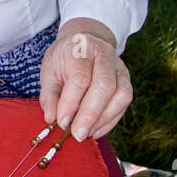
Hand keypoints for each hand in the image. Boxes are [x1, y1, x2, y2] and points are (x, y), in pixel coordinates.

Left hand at [39, 18, 132, 141]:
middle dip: (90, 115)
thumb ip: (49, 95)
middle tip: (77, 134)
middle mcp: (104, 55)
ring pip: (121, 95)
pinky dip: (110, 120)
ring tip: (86, 132)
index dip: (71, 103)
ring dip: (103, 119)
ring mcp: (119, 67)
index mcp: (81, 48)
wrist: (84, 42)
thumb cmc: (64, 58)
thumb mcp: (49, 70)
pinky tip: (95, 129)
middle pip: (105, 86)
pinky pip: (124, 103)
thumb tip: (51, 119)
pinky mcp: (126, 80)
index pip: (80, 78)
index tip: (62, 122)